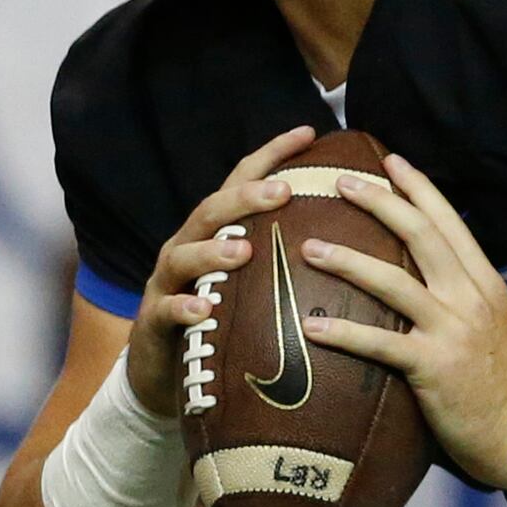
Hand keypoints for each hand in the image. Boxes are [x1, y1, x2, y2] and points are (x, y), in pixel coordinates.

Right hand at [122, 129, 320, 418]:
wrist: (163, 374)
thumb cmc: (222, 321)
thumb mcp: (253, 283)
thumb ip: (285, 255)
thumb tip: (351, 236)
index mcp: (216, 233)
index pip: (242, 182)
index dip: (272, 155)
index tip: (310, 132)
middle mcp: (188, 248)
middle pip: (212, 211)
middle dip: (245, 197)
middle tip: (283, 191)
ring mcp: (168, 284)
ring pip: (184, 256)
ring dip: (213, 251)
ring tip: (243, 250)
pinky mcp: (154, 323)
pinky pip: (167, 311)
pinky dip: (184, 307)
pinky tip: (203, 309)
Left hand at [295, 152, 506, 491]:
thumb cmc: (498, 381)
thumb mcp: (490, 322)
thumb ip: (460, 292)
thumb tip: (419, 268)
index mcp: (484, 281)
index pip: (448, 221)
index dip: (418, 187)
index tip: (388, 160)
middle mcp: (470, 297)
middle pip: (421, 235)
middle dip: (380, 202)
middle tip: (341, 182)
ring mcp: (453, 330)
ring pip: (394, 282)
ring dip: (349, 260)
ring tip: (310, 247)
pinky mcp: (433, 367)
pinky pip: (381, 343)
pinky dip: (345, 333)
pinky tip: (312, 327)